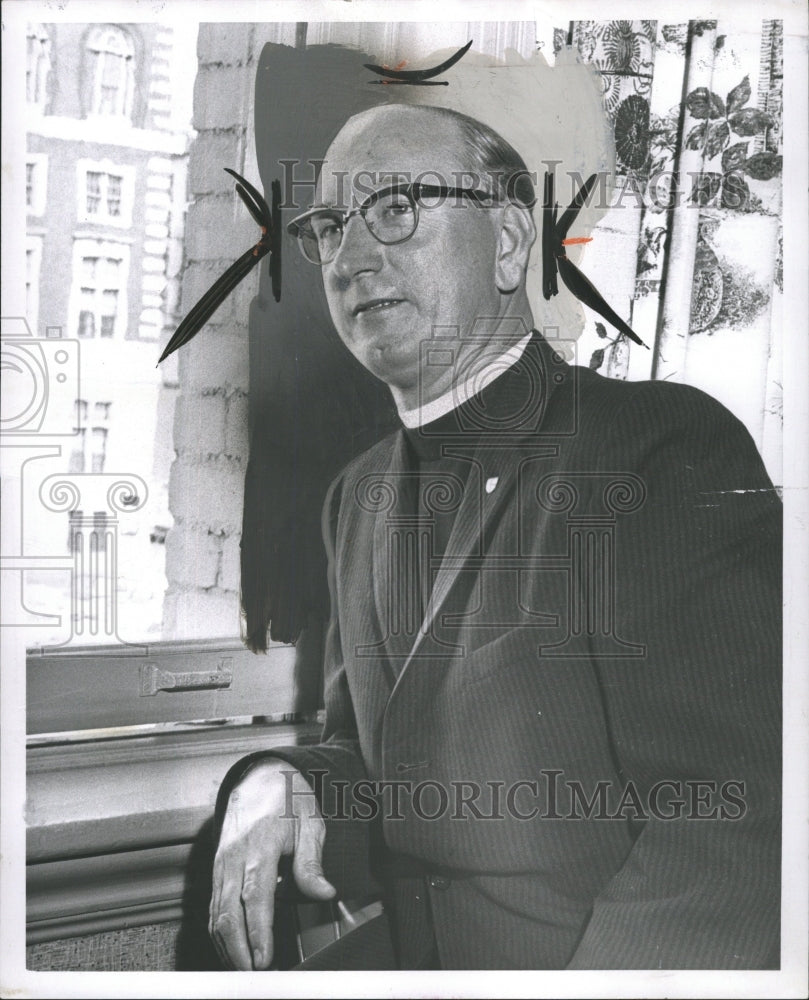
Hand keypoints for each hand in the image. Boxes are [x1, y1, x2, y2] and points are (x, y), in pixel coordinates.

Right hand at [209, 759, 335, 968]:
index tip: (264, 958)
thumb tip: (325, 892)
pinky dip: (220, 929)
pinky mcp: (217, 866)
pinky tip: (232, 947)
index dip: (257, 931)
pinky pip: (213, 904)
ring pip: (215, 912)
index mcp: (259, 844)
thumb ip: (312, 861)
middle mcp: (234, 855)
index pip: (254, 896)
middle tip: (253, 975)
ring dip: (226, 945)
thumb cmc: (289, 796)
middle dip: (237, 949)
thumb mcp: (311, 821)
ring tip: (243, 968)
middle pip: (227, 911)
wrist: (261, 774)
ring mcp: (222, 862)